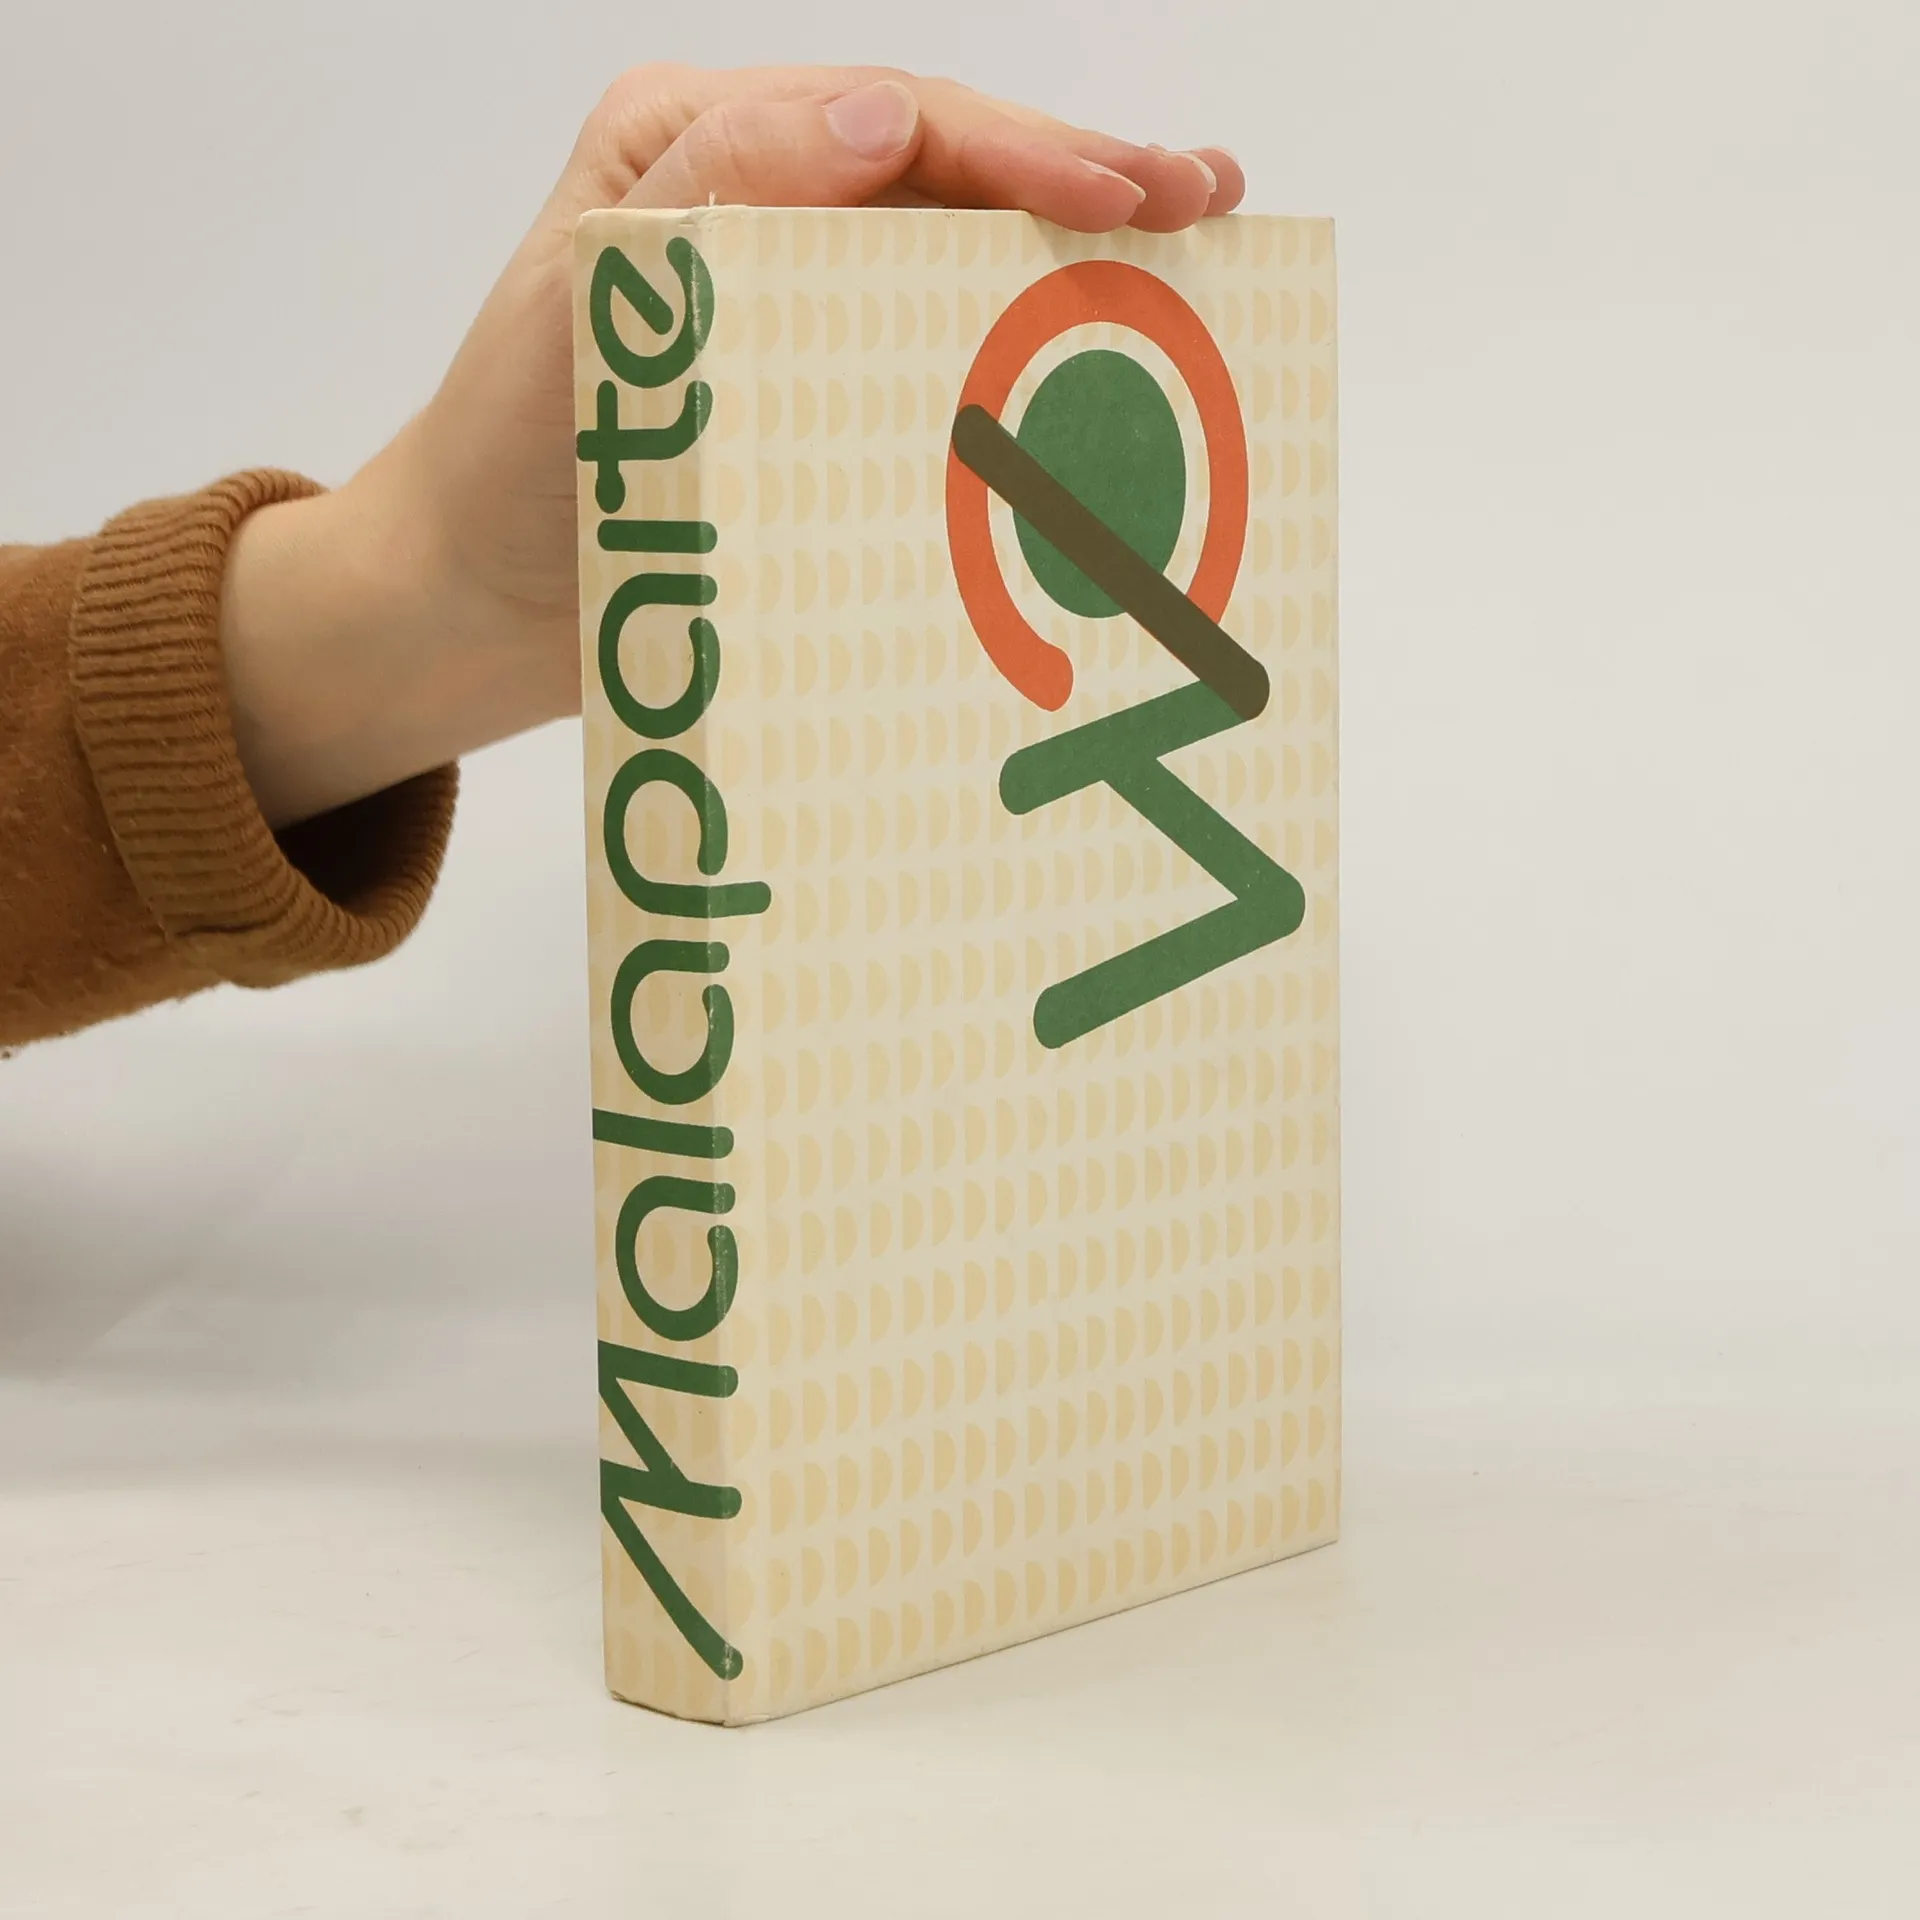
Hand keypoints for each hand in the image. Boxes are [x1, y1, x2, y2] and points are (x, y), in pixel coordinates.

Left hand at [218, 66, 1245, 826]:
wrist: (473, 605)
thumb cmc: (507, 458)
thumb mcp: (588, 302)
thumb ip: (723, 192)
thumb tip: (888, 116)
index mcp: (698, 144)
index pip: (894, 122)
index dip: (1021, 151)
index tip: (1124, 193)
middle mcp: (759, 201)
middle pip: (948, 170)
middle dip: (1082, 179)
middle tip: (1205, 195)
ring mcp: (793, 295)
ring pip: (956, 251)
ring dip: (1071, 252)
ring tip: (1191, 244)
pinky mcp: (814, 387)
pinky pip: (930, 347)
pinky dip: (1018, 342)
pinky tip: (1101, 346)